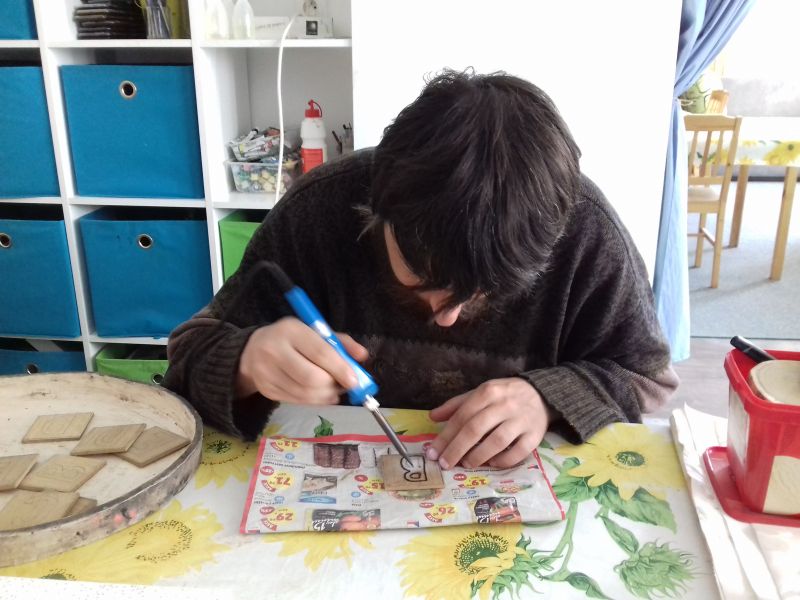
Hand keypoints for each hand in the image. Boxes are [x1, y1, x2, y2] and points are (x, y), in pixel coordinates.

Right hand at [237, 316, 368, 404]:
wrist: (252, 351)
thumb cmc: (292, 339)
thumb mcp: (314, 332)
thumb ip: (341, 342)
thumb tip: (362, 355)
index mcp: (291, 330)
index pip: (320, 352)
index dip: (340, 369)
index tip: (354, 380)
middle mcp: (275, 350)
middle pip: (312, 378)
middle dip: (333, 385)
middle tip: (343, 385)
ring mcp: (267, 372)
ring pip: (305, 393)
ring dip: (326, 396)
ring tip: (333, 389)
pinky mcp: (266, 389)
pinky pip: (297, 401)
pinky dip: (314, 401)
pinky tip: (320, 394)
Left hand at [426, 377, 550, 469]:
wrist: (542, 394)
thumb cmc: (504, 396)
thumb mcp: (480, 393)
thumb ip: (457, 405)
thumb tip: (432, 417)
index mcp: (488, 392)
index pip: (462, 416)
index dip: (446, 436)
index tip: (433, 452)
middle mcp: (505, 404)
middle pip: (476, 429)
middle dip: (456, 448)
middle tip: (444, 463)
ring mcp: (522, 420)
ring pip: (497, 441)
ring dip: (478, 456)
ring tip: (466, 464)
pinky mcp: (536, 435)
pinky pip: (518, 452)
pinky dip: (503, 461)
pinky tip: (491, 464)